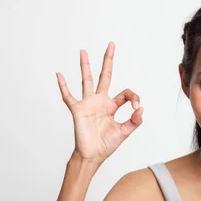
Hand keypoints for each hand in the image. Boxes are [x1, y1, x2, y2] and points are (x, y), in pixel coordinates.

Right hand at [56, 42, 143, 162]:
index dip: (134, 97)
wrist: (92, 156)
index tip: (137, 107)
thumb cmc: (106, 145)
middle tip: (111, 45)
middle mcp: (100, 101)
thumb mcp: (124, 132)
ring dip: (85, 66)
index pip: (125, 93)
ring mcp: (88, 104)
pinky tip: (59, 75)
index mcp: (112, 106)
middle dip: (108, 61)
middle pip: (104, 76)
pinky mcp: (78, 110)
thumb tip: (141, 109)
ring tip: (84, 52)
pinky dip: (63, 86)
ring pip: (86, 81)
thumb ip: (134, 121)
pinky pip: (69, 96)